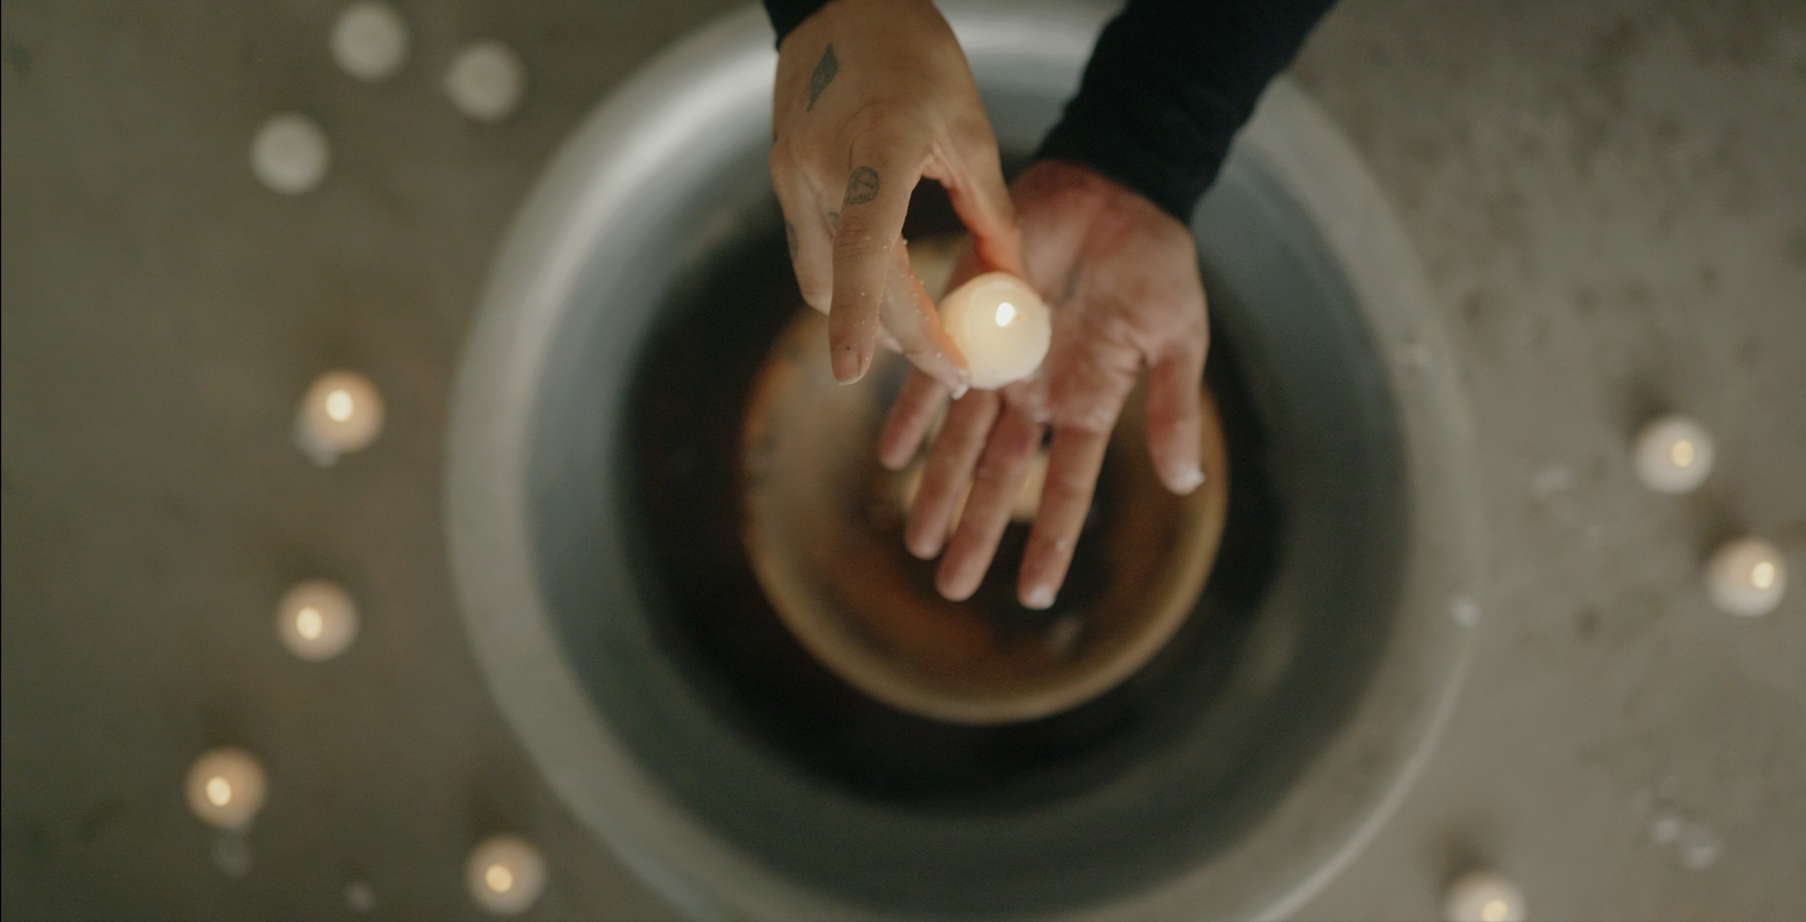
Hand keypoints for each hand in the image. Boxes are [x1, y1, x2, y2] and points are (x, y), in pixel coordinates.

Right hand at [770, 0, 1021, 391]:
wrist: (844, 3)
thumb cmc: (915, 57)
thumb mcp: (971, 130)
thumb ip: (989, 214)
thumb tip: (1009, 283)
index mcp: (875, 146)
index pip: (862, 248)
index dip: (861, 317)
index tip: (858, 374)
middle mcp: (818, 166)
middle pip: (847, 282)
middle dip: (897, 338)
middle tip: (951, 369)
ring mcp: (790, 173)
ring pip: (819, 280)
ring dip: (867, 317)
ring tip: (924, 335)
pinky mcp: (781, 177)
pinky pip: (811, 253)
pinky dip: (849, 283)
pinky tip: (888, 290)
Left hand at [879, 160, 1208, 607]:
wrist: (1113, 191)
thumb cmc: (1156, 264)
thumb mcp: (1178, 341)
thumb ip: (1172, 410)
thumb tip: (1184, 484)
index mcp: (1089, 405)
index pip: (1064, 488)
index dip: (1048, 541)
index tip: (1034, 596)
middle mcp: (1037, 395)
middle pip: (1000, 478)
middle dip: (975, 531)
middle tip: (950, 587)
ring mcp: (999, 361)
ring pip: (960, 441)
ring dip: (937, 490)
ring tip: (915, 538)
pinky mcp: (967, 319)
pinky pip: (931, 377)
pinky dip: (911, 415)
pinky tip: (892, 457)